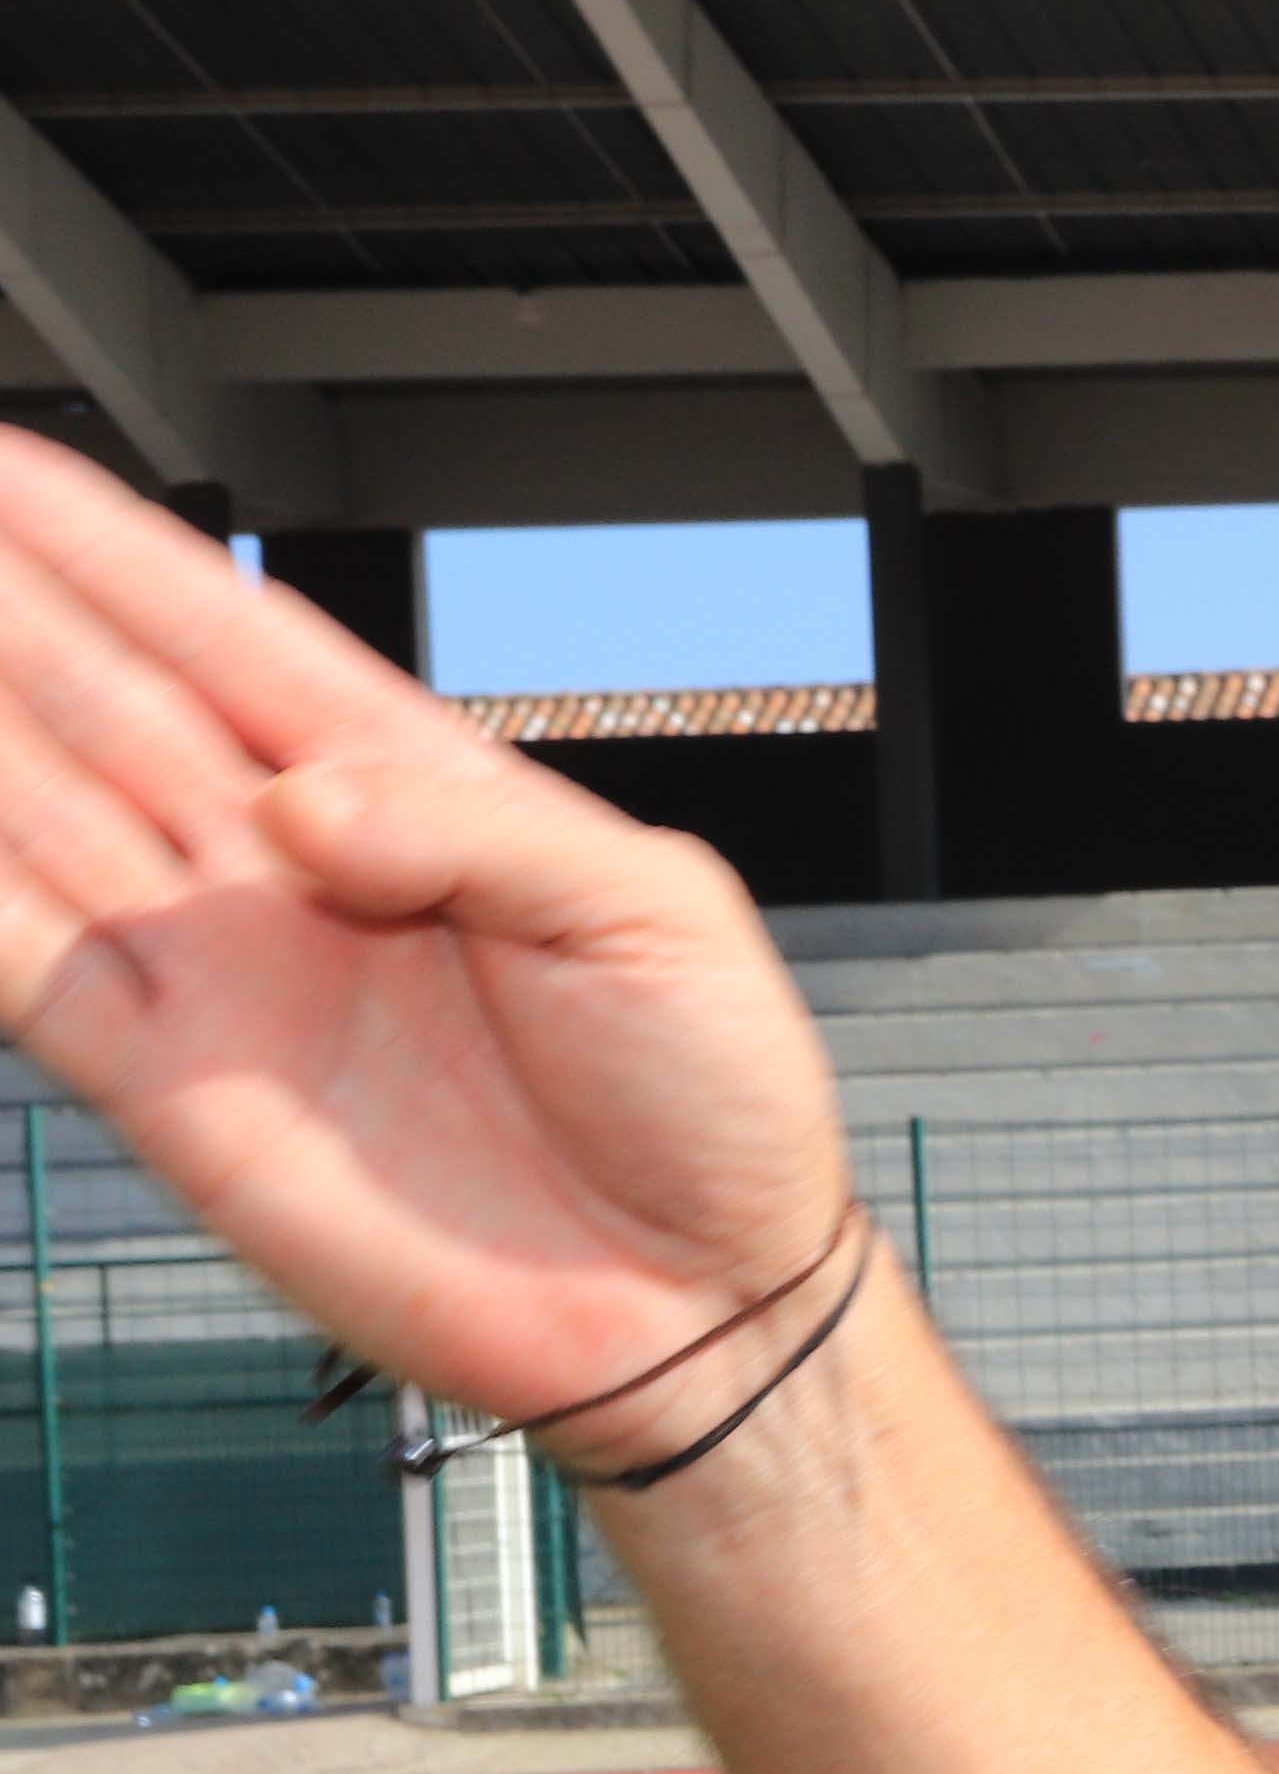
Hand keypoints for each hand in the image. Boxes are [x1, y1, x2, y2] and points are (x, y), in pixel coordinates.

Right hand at [0, 433, 850, 1448]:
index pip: (226, 639)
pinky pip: (26, 970)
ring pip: (34, 813)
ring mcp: (227, 973)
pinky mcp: (181, 1092)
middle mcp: (295, 870)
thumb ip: (478, 836)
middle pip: (98, 703)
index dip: (113, 553)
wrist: (704, 1304)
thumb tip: (295, 807)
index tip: (8, 469)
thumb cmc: (713, 1111)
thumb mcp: (652, 916)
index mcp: (416, 796)